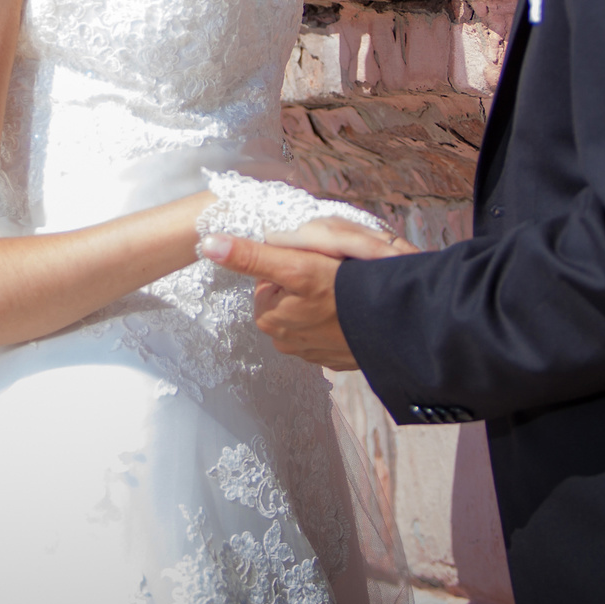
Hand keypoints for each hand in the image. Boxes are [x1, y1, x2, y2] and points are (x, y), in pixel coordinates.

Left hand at [201, 226, 418, 371]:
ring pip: (308, 311)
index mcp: (268, 318)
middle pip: (288, 294)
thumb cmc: (344, 293)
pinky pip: (329, 328)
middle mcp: (284, 341)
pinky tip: (353, 312)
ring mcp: (311, 353)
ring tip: (345, 294)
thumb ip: (250, 255)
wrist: (396, 324)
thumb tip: (207, 244)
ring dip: (323, 300)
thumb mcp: (294, 266)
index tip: (314, 264)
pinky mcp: (335, 359)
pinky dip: (338, 318)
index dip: (291, 262)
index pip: (269, 276)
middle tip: (332, 276)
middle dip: (305, 282)